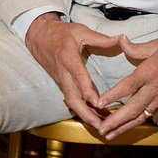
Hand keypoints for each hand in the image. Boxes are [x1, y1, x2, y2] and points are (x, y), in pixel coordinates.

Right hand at [23, 14, 122, 134]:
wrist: (38, 36)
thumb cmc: (60, 33)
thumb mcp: (80, 30)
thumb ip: (100, 38)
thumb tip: (119, 39)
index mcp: (68, 59)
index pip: (78, 78)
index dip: (87, 91)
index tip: (97, 102)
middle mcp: (63, 73)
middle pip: (73, 98)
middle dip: (86, 113)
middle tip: (100, 125)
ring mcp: (61, 80)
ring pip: (71, 102)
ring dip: (85, 115)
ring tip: (101, 126)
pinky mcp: (62, 84)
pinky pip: (71, 99)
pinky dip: (82, 110)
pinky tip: (95, 116)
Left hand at [98, 34, 157, 136]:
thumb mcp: (156, 44)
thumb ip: (135, 47)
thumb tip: (119, 39)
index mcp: (151, 71)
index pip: (129, 85)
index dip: (114, 95)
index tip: (99, 103)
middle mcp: (155, 88)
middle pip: (133, 108)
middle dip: (116, 120)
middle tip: (101, 129)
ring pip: (140, 116)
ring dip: (123, 127)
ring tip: (108, 135)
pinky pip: (148, 115)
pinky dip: (135, 123)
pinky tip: (123, 129)